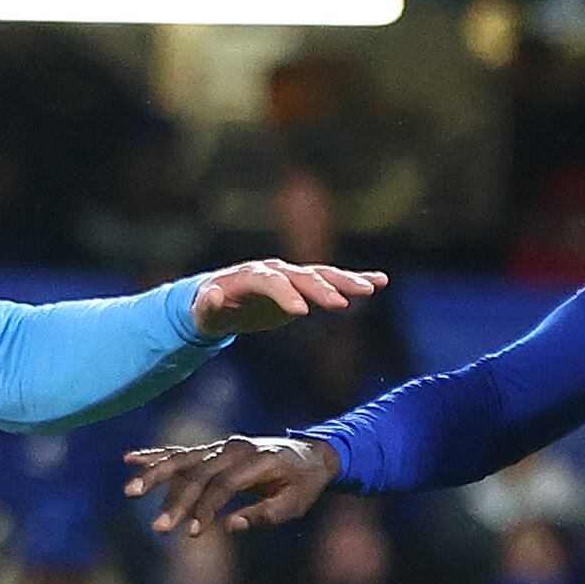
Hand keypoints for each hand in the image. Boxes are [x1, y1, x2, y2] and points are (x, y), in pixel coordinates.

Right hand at [125, 432, 342, 534]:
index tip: (192, 532)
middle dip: (175, 501)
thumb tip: (230, 525)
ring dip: (155, 475)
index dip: (206, 508)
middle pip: (198, 473)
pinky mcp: (212, 450)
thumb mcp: (294, 504)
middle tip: (158, 527)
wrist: (310, 455)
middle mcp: (234, 448)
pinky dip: (156, 455)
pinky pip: (180, 452)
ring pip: (183, 460)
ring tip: (131, 491)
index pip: (223, 484)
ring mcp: (221, 446)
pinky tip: (130, 459)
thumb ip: (263, 514)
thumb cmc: (302, 484)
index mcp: (257, 460)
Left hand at [189, 258, 391, 335]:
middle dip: (321, 289)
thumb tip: (215, 294)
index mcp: (251, 275)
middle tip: (340, 304)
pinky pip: (332, 280)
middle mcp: (275, 270)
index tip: (301, 312)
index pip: (271, 282)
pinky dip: (355, 279)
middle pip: (302, 276)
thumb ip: (209, 305)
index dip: (285, 295)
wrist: (219, 300)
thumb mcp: (204, 313)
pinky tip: (380, 281)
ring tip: (372, 287)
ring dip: (347, 280)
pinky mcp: (304, 286)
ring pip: (322, 274)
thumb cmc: (210, 309)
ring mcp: (291, 275)